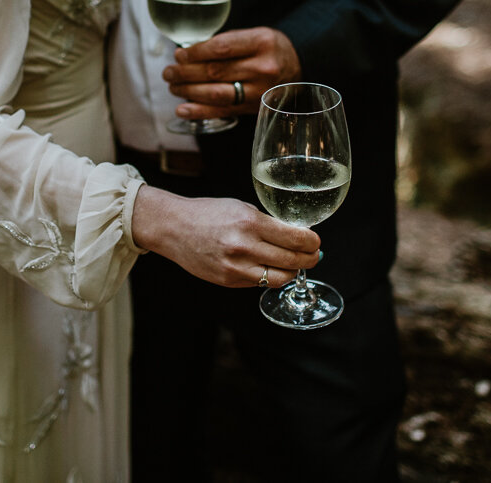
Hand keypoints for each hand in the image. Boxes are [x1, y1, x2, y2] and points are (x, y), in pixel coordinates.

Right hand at [131, 186, 319, 287]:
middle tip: (314, 256)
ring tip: (295, 265)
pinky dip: (270, 276)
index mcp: (251, 222)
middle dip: (310, 259)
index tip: (316, 242)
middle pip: (293, 261)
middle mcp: (245, 246)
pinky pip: (260, 283)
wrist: (175, 228)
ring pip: (280, 278)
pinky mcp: (228, 281)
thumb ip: (267, 223)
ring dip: (293, 272)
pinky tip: (270, 268)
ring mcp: (236, 267)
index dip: (312, 242)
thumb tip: (297, 237)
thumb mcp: (241, 208)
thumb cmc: (208, 213)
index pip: (296, 239)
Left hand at [162, 26, 300, 118]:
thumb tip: (187, 53)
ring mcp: (259, 91)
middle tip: (169, 72)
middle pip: (215, 71)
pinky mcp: (254, 108)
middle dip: (185, 72)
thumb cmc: (270, 49)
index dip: (195, 53)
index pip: (221, 48)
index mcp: (262, 42)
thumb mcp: (256, 35)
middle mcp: (262, 68)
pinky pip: (222, 111)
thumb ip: (227, 42)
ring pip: (216, 93)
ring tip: (173, 86)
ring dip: (188, 91)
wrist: (298, 69)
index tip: (179, 54)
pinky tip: (182, 109)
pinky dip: (199, 112)